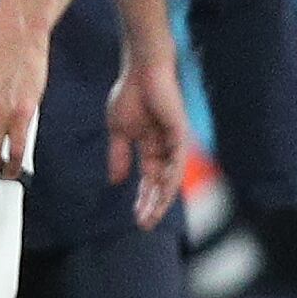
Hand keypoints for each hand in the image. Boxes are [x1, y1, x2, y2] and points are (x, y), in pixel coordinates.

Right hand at [107, 48, 190, 230]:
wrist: (140, 72)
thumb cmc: (129, 96)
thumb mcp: (118, 131)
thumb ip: (119, 156)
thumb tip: (116, 181)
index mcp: (150, 148)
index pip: (148, 180)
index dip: (143, 199)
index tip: (137, 219)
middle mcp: (165, 150)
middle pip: (161, 184)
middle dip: (152, 205)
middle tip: (144, 225)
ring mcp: (174, 143)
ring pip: (171, 178)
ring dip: (161, 198)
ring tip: (151, 214)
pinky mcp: (179, 134)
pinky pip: (177, 162)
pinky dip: (171, 178)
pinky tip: (163, 193)